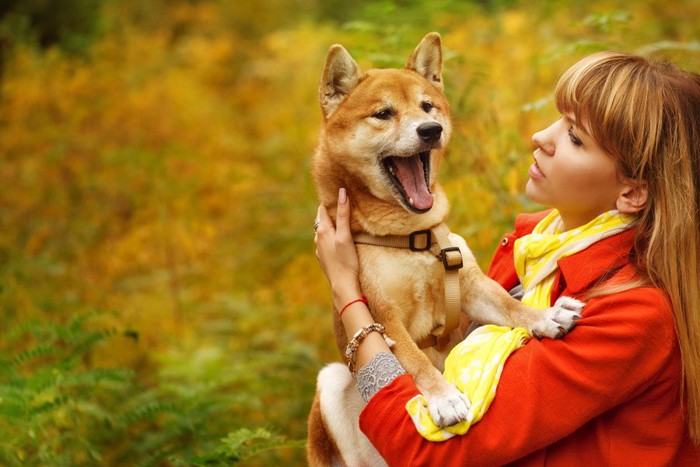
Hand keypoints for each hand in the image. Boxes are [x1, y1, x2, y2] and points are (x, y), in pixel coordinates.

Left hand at [314, 188, 361, 305]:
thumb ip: (343, 214)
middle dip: (331, 211)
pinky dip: (331, 236)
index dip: (330, 200)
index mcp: (323, 230)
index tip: (337, 192)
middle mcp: (318, 238)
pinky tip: (338, 239)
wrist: (342, 285)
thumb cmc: (346, 260)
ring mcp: (319, 248)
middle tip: (342, 203)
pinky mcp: (323, 257)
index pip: (323, 208)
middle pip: (322, 219)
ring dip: (331, 224)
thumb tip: (342, 193)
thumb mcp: (346, 236)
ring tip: (342, 220)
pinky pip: (325, 242)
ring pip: (324, 231)